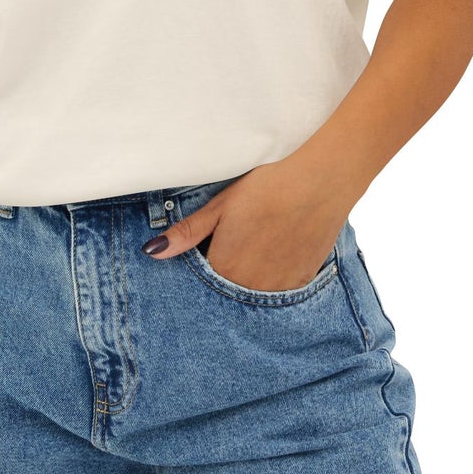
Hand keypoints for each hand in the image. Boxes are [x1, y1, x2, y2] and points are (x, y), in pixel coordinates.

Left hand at [143, 158, 357, 291]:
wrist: (319, 180)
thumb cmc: (266, 187)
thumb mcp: (221, 206)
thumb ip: (187, 233)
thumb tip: (152, 251)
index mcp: (225, 266)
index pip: (202, 284)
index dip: (202, 267)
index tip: (207, 252)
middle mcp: (251, 285)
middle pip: (228, 291)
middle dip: (224, 276)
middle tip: (236, 245)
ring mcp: (280, 287)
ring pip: (254, 293)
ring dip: (249, 280)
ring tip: (257, 248)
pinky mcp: (303, 281)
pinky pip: (280, 291)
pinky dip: (274, 278)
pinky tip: (277, 252)